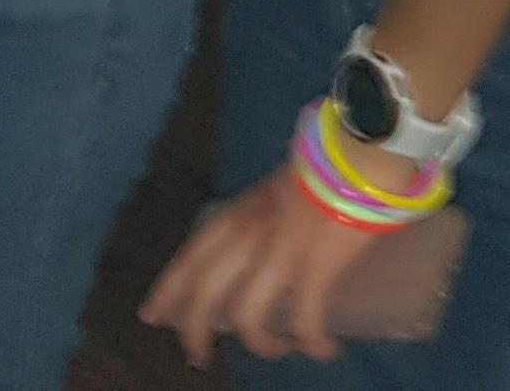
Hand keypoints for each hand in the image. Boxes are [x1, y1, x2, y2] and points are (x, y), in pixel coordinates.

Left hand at [138, 165, 395, 365]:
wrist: (358, 152)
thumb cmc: (325, 163)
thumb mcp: (280, 187)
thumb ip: (270, 212)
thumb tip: (275, 231)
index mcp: (238, 213)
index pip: (189, 258)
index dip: (167, 291)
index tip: (151, 316)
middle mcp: (248, 236)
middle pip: (204, 295)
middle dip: (194, 332)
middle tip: (199, 357)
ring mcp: (280, 254)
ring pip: (247, 317)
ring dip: (260, 344)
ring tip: (277, 349)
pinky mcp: (316, 269)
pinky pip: (306, 320)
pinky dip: (313, 343)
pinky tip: (325, 349)